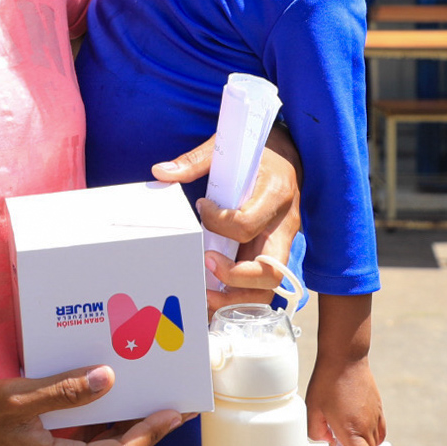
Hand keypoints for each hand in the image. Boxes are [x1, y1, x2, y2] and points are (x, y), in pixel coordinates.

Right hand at [0, 365, 179, 445]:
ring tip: (147, 395)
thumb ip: (63, 391)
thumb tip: (108, 379)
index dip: (151, 433)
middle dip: (146, 429)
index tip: (176, 412)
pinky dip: (101, 429)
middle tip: (171, 401)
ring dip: (125, 427)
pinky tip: (107, 403)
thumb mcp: (15, 398)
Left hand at [154, 138, 300, 310]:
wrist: (286, 155)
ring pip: (269, 286)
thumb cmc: (257, 154)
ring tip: (204, 292)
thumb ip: (195, 162)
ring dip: (236, 296)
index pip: (246, 224)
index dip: (217, 223)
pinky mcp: (272, 253)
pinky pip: (260, 284)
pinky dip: (239, 294)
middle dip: (234, 278)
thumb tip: (160, 172)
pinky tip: (213, 292)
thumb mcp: (229, 149)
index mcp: (275, 195)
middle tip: (204, 265)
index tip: (202, 208)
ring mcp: (281, 243)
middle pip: (270, 271)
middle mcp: (284, 226)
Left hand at [306, 354, 384, 445]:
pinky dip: (372, 435)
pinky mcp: (379, 408)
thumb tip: (326, 440)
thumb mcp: (311, 409)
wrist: (345, 358)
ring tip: (348, 433)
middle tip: (340, 444)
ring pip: (376, 443)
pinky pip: (380, 430)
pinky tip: (358, 425)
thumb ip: (315, 432)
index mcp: (350, 429)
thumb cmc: (327, 381)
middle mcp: (366, 425)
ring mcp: (375, 417)